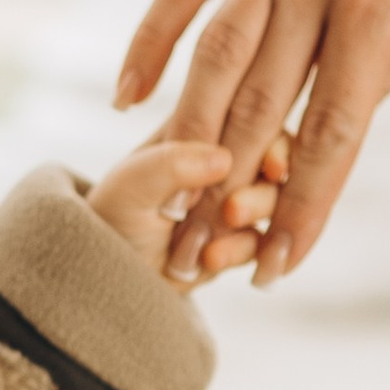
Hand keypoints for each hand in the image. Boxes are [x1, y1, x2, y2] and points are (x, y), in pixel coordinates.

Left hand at [88, 138, 282, 289]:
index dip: (270, 142)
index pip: (251, 118)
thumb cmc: (116, 216)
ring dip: (252, 219)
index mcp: (202, 125)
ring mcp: (239, 195)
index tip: (270, 167)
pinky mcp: (243, 235)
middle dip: (260, 190)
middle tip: (231, 212)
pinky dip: (244, 251)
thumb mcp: (131, 185)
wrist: (113, 270)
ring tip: (210, 248)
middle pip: (275, 160)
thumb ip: (171, 164)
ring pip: (276, 199)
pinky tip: (213, 260)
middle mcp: (227, 156)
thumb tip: (222, 158)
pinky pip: (265, 240)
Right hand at [113, 0, 389, 281]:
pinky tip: (126, 101)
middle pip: (254, 107)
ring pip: (209, 57)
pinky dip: (149, 44)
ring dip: (181, 140)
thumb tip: (319, 140)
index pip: (329, 132)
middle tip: (193, 262)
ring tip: (160, 203)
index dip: (302, 209)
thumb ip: (378, 74)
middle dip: (224, 195)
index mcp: (377, 2)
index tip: (278, 269)